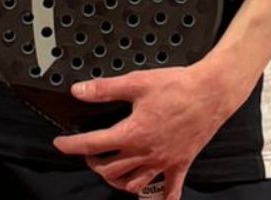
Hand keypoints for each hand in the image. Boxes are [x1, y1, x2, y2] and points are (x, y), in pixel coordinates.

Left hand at [52, 65, 241, 199]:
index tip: (59, 144)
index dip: (71, 146)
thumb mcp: (136, 83)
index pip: (92, 145)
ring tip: (110, 170)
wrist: (211, 92)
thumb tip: (79, 91)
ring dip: (117, 181)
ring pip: (133, 184)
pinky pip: (169, 191)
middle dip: (93, 163)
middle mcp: (145, 153)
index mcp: (132, 133)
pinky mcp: (180, 164)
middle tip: (88, 153)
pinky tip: (152, 199)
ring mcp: (163, 162)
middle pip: (110, 170)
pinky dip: (160, 199)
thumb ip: (105, 90)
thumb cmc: (177, 86)